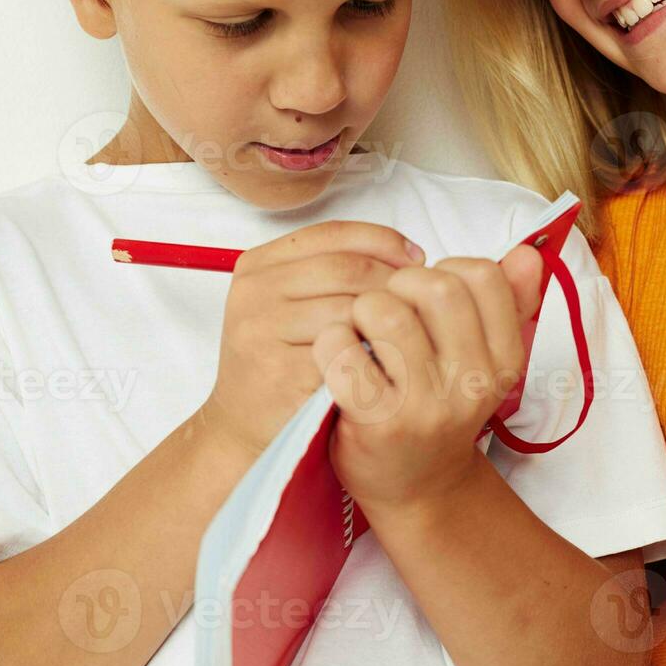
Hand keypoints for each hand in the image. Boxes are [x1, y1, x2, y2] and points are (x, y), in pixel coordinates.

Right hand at [202, 221, 425, 458]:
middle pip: (348, 268)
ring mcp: (262, 332)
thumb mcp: (298, 307)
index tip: (416, 259)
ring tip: (404, 336)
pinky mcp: (281, 372)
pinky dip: (374, 357)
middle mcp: (254, 292)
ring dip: (388, 322)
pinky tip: (387, 366)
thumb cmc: (285, 365)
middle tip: (418, 304)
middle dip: (394, 282)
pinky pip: (347, 353)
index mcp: (258, 266)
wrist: (247, 431)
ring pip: (351, 309)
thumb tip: (411, 257)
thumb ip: (338, 273)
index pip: (334, 233)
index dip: (384, 241)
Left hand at [311, 244, 544, 510]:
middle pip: (434, 287)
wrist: (419, 488)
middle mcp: (473, 382)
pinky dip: (331, 343)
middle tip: (387, 309)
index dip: (444, 270)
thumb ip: (510, 302)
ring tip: (361, 333)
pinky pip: (342, 351)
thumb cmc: (442, 406)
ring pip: (384, 311)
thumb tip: (526, 253)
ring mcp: (425, 405)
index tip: (427, 297)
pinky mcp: (377, 422)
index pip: (482, 275)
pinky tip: (339, 358)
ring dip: (361, 311)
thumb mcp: (486, 358)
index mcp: (505, 358)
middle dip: (399, 284)